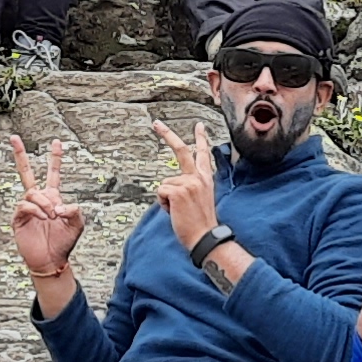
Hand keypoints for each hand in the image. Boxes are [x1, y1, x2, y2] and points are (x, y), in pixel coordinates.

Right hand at [5, 135, 86, 277]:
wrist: (51, 260)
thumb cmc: (64, 242)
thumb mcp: (77, 223)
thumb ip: (74, 209)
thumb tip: (59, 204)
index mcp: (52, 197)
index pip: (53, 173)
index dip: (55, 158)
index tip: (56, 142)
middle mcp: (38, 199)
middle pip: (26, 172)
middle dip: (20, 154)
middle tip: (14, 138)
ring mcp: (27, 208)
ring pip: (32, 192)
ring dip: (44, 202)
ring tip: (52, 215)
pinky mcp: (19, 219)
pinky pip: (25, 205)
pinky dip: (36, 209)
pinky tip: (43, 217)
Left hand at [148, 121, 220, 253]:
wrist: (205, 237)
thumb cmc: (200, 224)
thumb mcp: (200, 200)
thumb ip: (189, 188)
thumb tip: (173, 188)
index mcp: (205, 179)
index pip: (203, 154)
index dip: (201, 138)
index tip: (199, 126)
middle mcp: (198, 177)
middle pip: (181, 150)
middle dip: (167, 134)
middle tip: (155, 123)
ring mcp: (189, 182)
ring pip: (164, 184)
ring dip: (166, 199)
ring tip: (179, 211)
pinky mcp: (178, 190)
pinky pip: (160, 192)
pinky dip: (163, 204)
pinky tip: (175, 212)